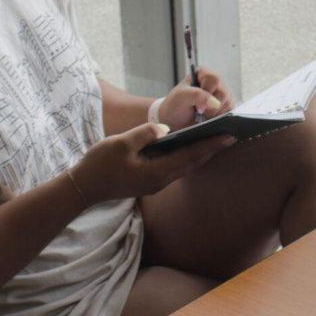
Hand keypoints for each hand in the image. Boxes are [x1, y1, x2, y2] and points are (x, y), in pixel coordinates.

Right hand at [70, 123, 234, 202]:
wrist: (84, 187)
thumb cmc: (100, 164)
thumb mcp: (121, 143)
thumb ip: (145, 134)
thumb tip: (166, 127)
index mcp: (157, 171)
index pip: (191, 155)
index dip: (211, 144)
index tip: (229, 135)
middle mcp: (161, 180)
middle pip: (193, 163)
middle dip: (212, 150)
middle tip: (231, 135)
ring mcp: (156, 183)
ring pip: (185, 167)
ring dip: (201, 154)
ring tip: (216, 140)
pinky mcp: (150, 182)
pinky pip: (175, 168)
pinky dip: (187, 157)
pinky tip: (191, 147)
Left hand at [157, 67, 235, 130]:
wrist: (174, 123)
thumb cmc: (175, 106)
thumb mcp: (181, 97)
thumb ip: (197, 95)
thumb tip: (216, 102)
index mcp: (203, 74)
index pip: (214, 79)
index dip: (208, 92)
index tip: (198, 105)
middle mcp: (215, 83)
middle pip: (223, 93)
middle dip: (211, 107)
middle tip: (199, 111)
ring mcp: (222, 96)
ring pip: (228, 104)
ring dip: (215, 114)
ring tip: (202, 116)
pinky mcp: (226, 108)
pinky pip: (230, 113)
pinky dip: (220, 118)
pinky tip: (209, 119)